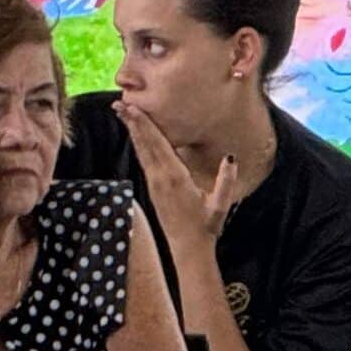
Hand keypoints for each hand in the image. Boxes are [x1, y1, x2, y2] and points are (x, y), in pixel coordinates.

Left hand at [115, 95, 239, 247]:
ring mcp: (154, 184)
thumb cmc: (207, 226)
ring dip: (133, 131)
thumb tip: (231, 158)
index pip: (158, 145)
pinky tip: (135, 136)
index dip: (146, 126)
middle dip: (132, 122)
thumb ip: (226, 181)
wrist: (188, 248)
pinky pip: (144, 161)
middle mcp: (161, 179)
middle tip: (119, 102)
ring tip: (122, 112)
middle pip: (145, 145)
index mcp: (175, 178)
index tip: (134, 109)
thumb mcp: (220, 205)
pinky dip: (139, 145)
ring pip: (142, 152)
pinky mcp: (153, 189)